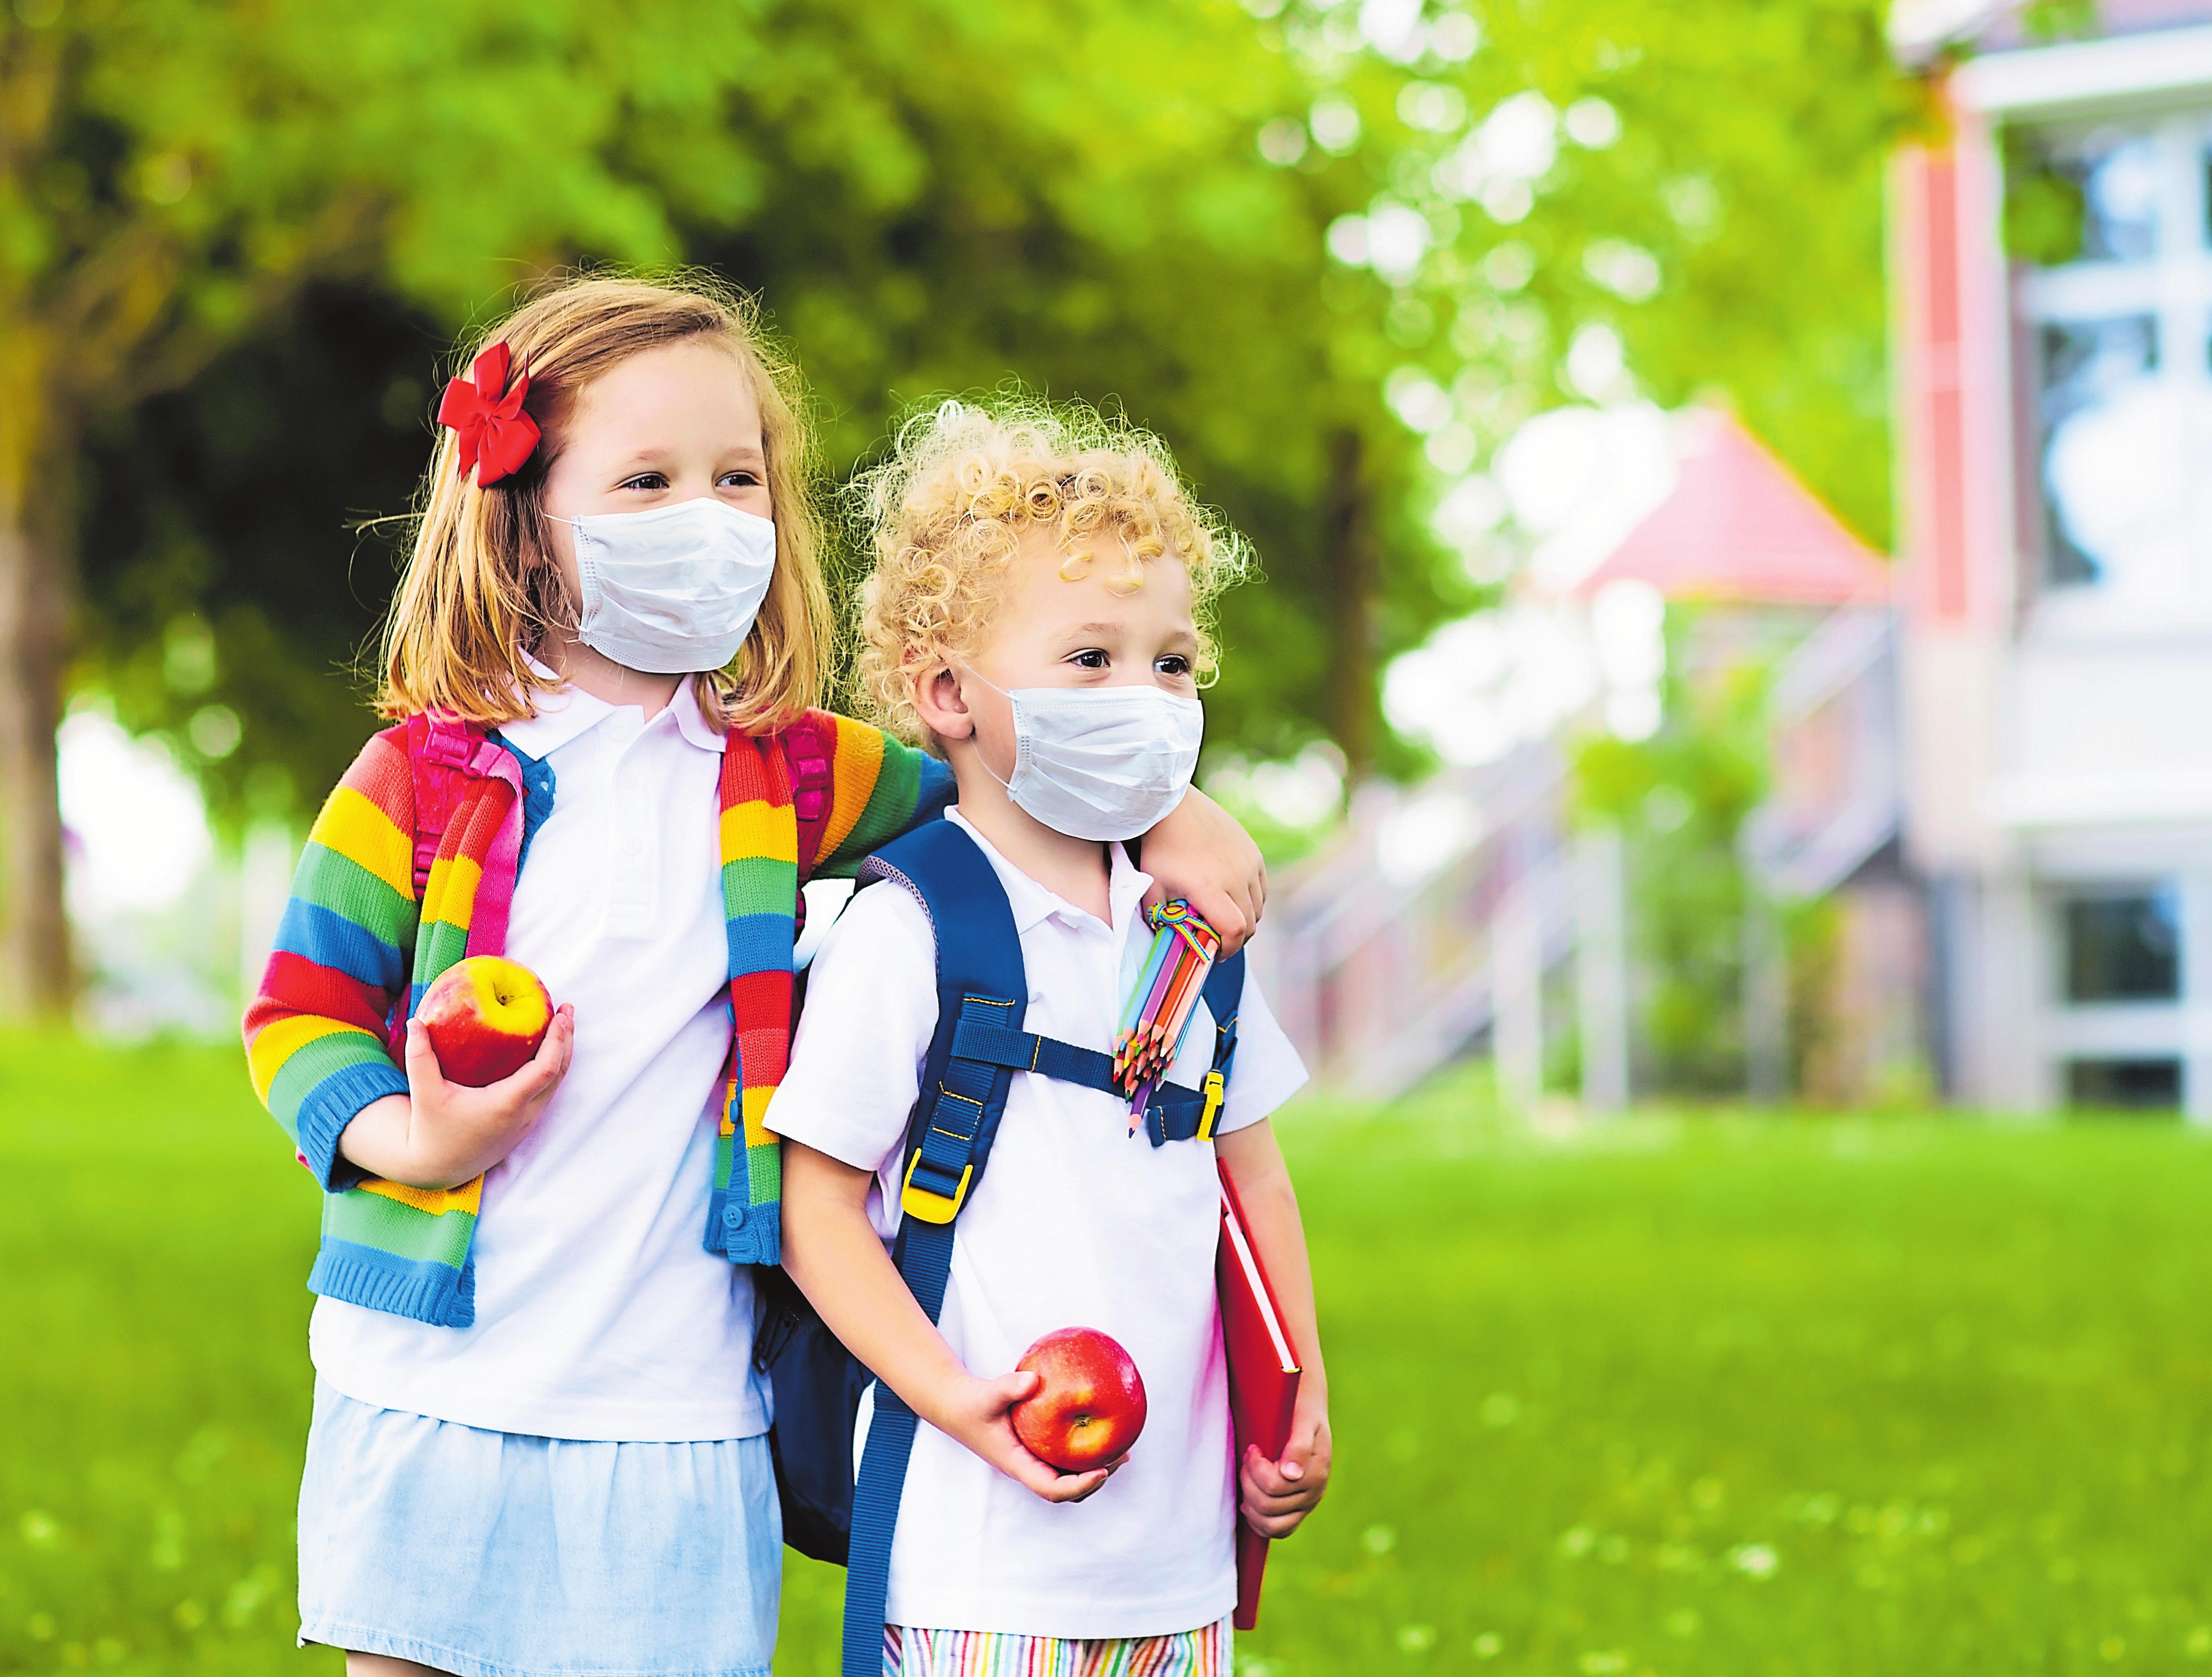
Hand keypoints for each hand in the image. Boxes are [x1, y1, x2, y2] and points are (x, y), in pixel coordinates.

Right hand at [338, 1005, 574, 1188]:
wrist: (438, 1168)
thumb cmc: (431, 1130)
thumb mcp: (424, 1094)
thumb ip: (419, 1057)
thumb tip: (414, 1021)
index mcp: (506, 1105)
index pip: (546, 1069)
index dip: (558, 1041)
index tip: (560, 1015)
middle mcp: (524, 1114)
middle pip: (560, 1072)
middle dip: (567, 1039)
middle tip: (566, 1009)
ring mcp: (528, 1121)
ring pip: (556, 1083)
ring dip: (562, 1052)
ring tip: (562, 1022)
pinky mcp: (525, 1124)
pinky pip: (547, 1090)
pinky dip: (552, 1066)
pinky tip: (545, 1048)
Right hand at [930, 1369, 1124, 1504]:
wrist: (959, 1407)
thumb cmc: (972, 1404)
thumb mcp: (987, 1394)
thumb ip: (1008, 1388)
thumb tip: (1034, 1379)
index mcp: (1017, 1465)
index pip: (1052, 1489)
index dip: (1079, 1486)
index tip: (1102, 1471)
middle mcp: (1028, 1468)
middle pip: (1067, 1490)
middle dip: (1095, 1481)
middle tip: (1120, 1458)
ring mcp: (1032, 1461)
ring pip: (1067, 1477)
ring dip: (1095, 1470)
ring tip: (1121, 1451)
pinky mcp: (1036, 1450)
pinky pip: (1064, 1459)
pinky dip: (1084, 1452)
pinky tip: (1101, 1432)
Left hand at [1140, 786, 1265, 953]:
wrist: (1174, 806)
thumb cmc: (1158, 847)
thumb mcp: (1151, 885)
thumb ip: (1160, 918)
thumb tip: (1169, 941)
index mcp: (1209, 887)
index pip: (1233, 931)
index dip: (1228, 949)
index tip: (1216, 955)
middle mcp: (1235, 876)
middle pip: (1249, 924)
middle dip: (1236, 939)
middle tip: (1219, 941)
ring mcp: (1248, 863)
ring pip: (1258, 907)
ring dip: (1245, 920)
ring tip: (1225, 920)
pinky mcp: (1253, 853)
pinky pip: (1261, 888)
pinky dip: (1252, 900)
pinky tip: (1233, 899)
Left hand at [1240, 1389, 1329, 1538]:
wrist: (1310, 1412)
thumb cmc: (1303, 1411)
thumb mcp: (1304, 1418)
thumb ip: (1299, 1445)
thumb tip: (1291, 1475)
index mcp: (1316, 1472)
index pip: (1273, 1486)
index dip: (1254, 1468)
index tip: (1253, 1448)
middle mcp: (1315, 1493)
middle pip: (1267, 1505)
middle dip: (1248, 1481)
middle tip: (1248, 1459)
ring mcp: (1307, 1505)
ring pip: (1271, 1525)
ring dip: (1250, 1503)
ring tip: (1247, 1479)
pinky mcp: (1299, 1511)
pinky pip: (1278, 1531)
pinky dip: (1259, 1522)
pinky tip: (1249, 1503)